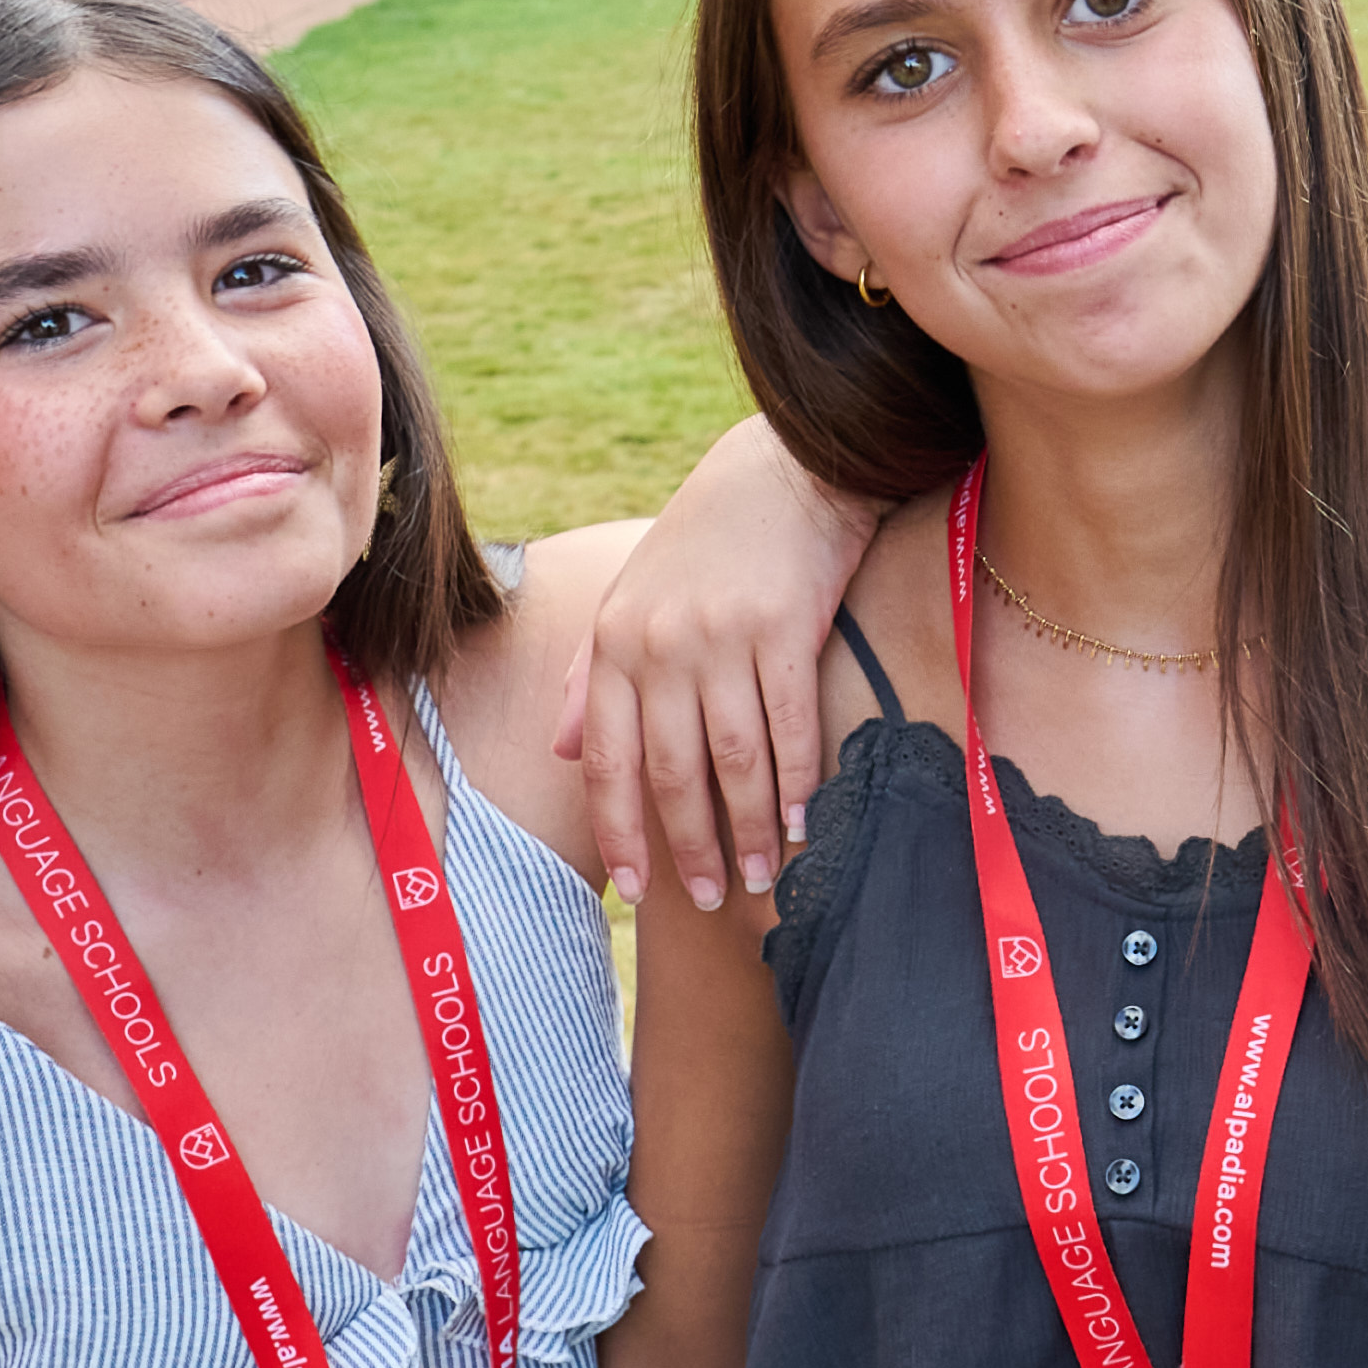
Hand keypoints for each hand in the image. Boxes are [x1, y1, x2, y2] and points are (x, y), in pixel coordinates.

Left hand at [563, 416, 869, 902]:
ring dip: (745, 830)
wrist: (783, 470)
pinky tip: (802, 823)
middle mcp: (659, 644)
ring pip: (731, 760)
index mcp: (614, 643)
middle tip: (707, 898)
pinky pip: (788, 724)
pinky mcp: (783, 626)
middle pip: (670, 772)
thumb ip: (593, 676)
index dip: (620, 833)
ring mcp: (720, 635)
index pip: (607, 761)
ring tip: (760, 878)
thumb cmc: (706, 544)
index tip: (637, 889)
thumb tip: (565, 749)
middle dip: (689, 846)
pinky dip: (797, 782)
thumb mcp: (631, 600)